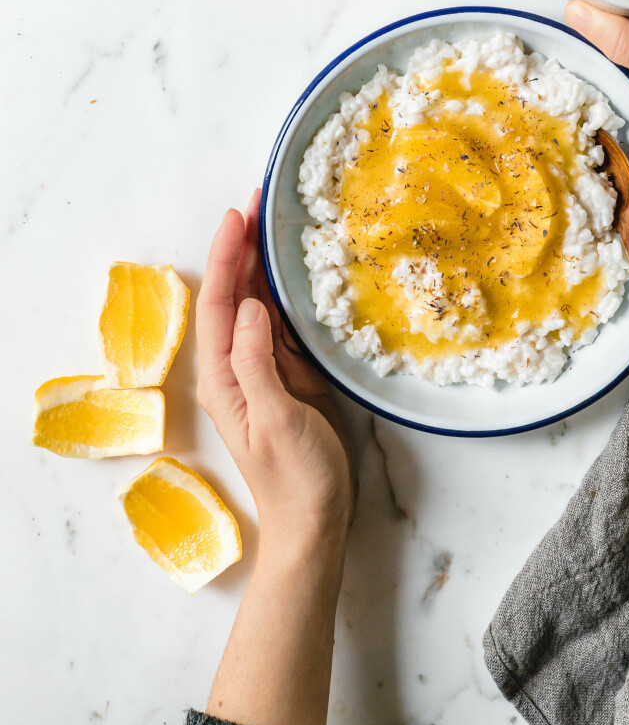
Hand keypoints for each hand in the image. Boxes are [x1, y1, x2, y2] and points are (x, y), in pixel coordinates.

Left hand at [196, 191, 353, 553]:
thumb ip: (257, 363)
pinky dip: (286, 291)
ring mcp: (263, 371)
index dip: (225, 258)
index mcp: (224, 379)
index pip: (217, 305)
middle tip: (258, 201)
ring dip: (262, 264)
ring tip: (273, 222)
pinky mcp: (289, 376)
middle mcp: (237, 368)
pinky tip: (294, 270)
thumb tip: (250, 307)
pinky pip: (282, 324)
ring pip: (257, 305)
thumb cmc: (295, 479)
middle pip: (233, 296)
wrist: (315, 522)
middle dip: (241, 248)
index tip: (237, 217)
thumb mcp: (275, 420)